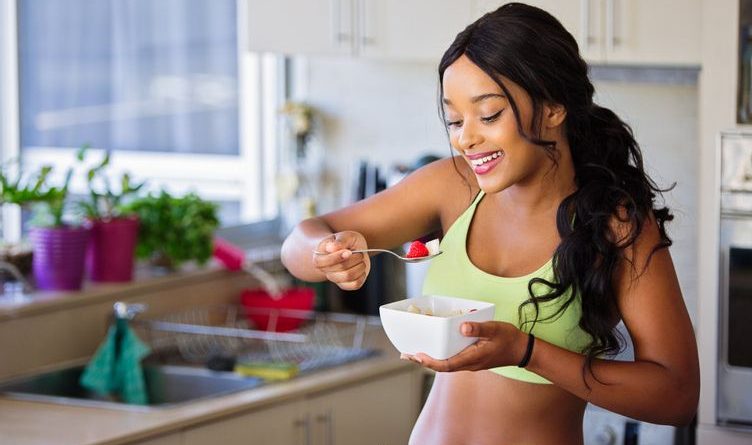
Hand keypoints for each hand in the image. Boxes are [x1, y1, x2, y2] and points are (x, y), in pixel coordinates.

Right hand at [312, 231, 370, 290]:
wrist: (350, 249)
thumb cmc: (345, 242)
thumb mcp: (345, 236)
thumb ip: (340, 241)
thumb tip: (332, 248)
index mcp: (319, 257)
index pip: (324, 262)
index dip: (337, 257)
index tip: (349, 251)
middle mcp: (325, 270)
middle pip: (340, 268)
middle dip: (354, 258)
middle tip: (359, 253)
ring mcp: (335, 279)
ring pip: (348, 277)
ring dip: (359, 266)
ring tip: (361, 260)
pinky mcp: (345, 285)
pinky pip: (355, 284)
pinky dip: (362, 275)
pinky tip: (361, 268)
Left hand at [401, 321, 527, 371]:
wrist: (521, 350)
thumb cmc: (508, 339)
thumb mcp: (495, 329)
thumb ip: (479, 328)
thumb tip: (463, 326)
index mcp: (472, 358)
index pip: (446, 365)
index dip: (430, 362)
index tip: (417, 356)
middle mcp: (468, 364)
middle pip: (441, 366)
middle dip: (423, 361)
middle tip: (406, 354)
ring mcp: (469, 363)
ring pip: (445, 364)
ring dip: (429, 360)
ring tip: (413, 353)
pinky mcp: (471, 359)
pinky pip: (451, 360)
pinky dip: (439, 356)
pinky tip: (434, 349)